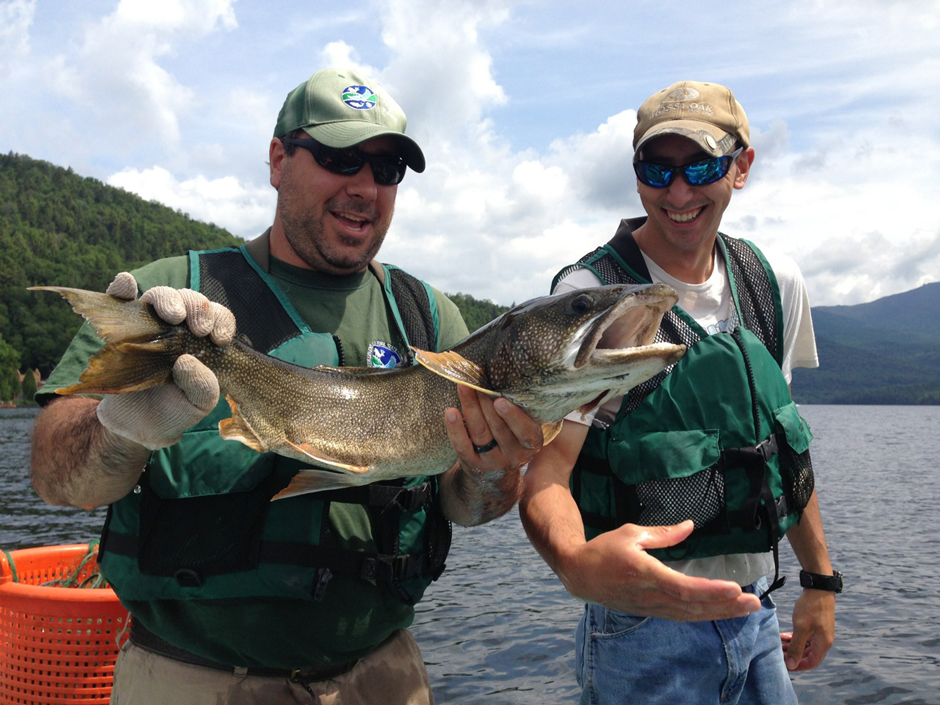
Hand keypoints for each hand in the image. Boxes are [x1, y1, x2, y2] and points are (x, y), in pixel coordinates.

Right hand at [95, 272, 234, 449]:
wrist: (136, 426)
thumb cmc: (174, 410)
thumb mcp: (197, 405)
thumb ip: (203, 387)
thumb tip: (186, 360)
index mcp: (204, 339)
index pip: (218, 316)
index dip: (221, 320)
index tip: (219, 339)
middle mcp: (179, 327)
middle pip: (190, 299)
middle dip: (198, 307)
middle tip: (199, 328)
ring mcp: (149, 324)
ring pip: (160, 295)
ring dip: (168, 299)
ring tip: (173, 316)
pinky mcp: (120, 326)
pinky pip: (120, 298)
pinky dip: (122, 287)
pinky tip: (127, 285)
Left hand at [445, 384, 542, 475]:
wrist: (495, 475)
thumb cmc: (510, 438)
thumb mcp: (522, 428)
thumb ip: (518, 409)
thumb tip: (503, 374)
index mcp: (531, 442)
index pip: (524, 430)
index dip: (513, 416)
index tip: (500, 400)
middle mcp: (514, 454)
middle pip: (498, 428)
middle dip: (485, 403)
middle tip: (476, 383)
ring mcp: (493, 461)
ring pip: (480, 433)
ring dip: (470, 408)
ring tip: (463, 387)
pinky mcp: (473, 464)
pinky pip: (463, 446)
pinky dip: (455, 429)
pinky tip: (450, 412)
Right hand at [561, 520, 761, 621]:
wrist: (579, 574)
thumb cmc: (603, 549)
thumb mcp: (630, 532)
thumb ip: (663, 533)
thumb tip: (690, 526)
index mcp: (645, 573)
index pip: (683, 587)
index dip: (710, 591)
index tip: (734, 588)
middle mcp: (650, 595)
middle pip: (693, 606)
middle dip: (725, 606)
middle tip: (754, 603)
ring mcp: (650, 607)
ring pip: (690, 614)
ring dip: (719, 613)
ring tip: (745, 609)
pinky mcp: (649, 611)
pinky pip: (681, 616)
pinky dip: (703, 614)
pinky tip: (720, 612)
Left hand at [781, 589, 834, 669]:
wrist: (818, 588)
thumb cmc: (811, 608)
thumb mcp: (801, 628)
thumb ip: (796, 647)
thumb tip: (792, 665)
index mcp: (823, 644)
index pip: (811, 663)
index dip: (798, 666)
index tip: (784, 665)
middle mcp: (823, 641)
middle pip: (808, 655)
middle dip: (793, 655)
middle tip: (778, 653)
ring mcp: (820, 633)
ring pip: (805, 645)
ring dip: (792, 646)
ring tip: (778, 644)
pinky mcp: (815, 625)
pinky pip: (804, 637)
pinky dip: (794, 638)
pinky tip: (783, 636)